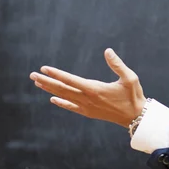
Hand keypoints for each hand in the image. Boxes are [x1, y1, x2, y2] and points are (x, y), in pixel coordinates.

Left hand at [29, 48, 146, 127]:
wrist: (135, 117)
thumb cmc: (133, 96)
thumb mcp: (130, 78)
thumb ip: (117, 64)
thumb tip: (107, 51)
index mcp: (95, 89)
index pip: (71, 80)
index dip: (57, 74)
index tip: (44, 69)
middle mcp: (88, 99)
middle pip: (62, 89)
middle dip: (47, 81)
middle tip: (33, 75)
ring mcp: (87, 107)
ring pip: (64, 97)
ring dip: (50, 90)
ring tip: (38, 83)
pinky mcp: (89, 113)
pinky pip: (71, 107)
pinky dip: (61, 103)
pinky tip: (53, 99)